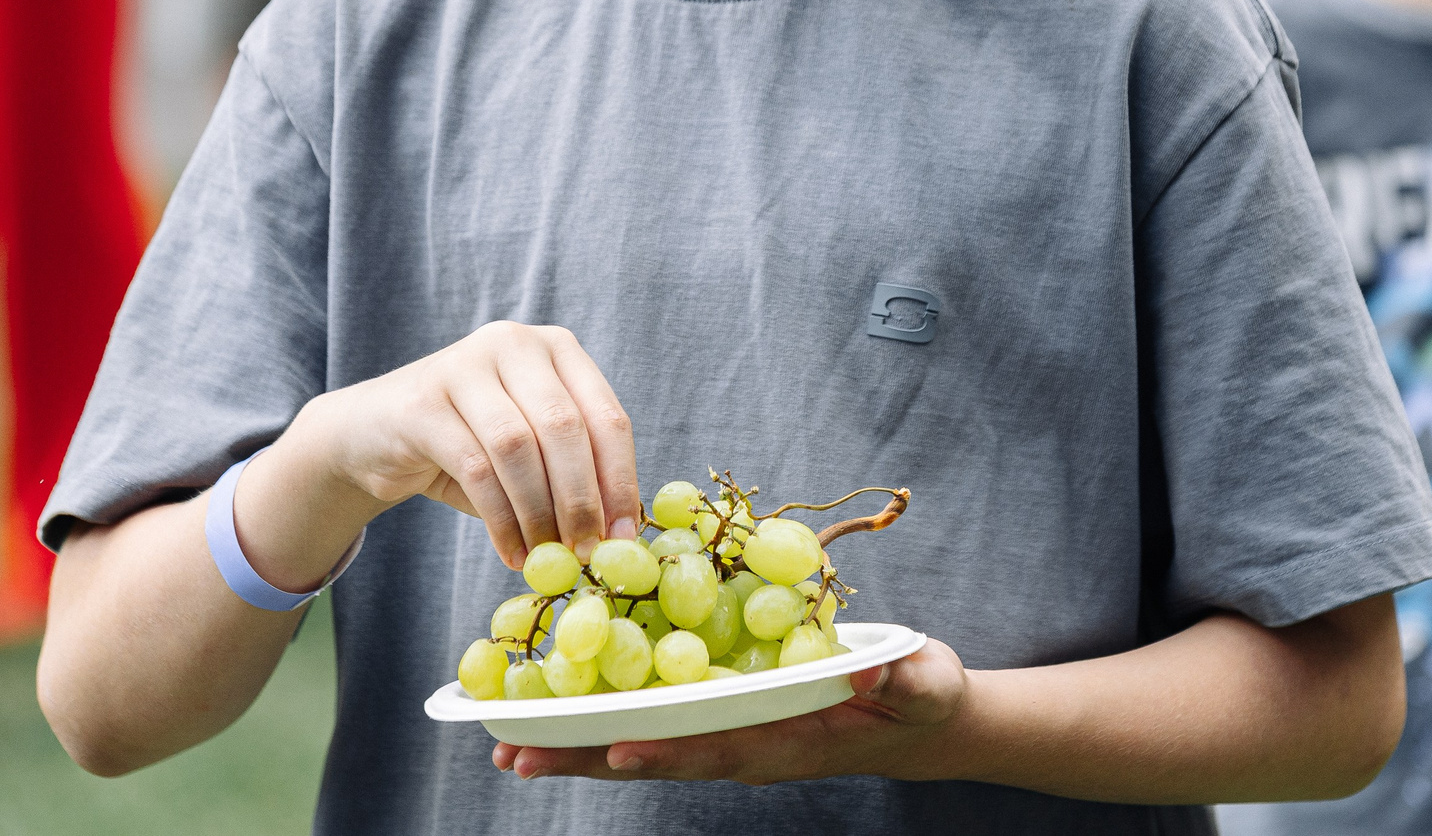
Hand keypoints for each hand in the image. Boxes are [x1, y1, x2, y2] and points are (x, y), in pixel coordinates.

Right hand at [303, 321, 640, 567]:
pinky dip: (501, 520)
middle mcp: (514, 342)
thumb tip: (621, 533)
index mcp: (556, 348)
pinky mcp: (424, 402)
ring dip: (539, 513)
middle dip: (581, 499)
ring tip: (545, 558)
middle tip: (586, 552)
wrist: (376, 433)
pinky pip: (476, 468)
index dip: (620, 480)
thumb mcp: (532, 447)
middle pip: (564, 427)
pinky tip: (511, 551)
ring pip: (519, 447)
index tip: (626, 536)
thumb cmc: (470, 443)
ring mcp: (465, 365)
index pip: (606, 415)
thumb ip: (573, 473)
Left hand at [491, 638, 969, 784]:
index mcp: (787, 740)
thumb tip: (875, 674)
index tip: (612, 747)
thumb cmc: (924, 697)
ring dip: (576, 744)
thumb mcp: (925, 682)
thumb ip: (902, 680)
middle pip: (657, 754)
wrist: (919, 719)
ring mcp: (730, 733)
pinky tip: (555, 706)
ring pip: (645, 742)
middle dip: (586, 756)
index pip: (717, 748)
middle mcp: (746, 745)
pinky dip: (604, 712)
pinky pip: (656, 716)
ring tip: (506, 746)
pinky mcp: (722, 712)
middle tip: (514, 757)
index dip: (665, 749)